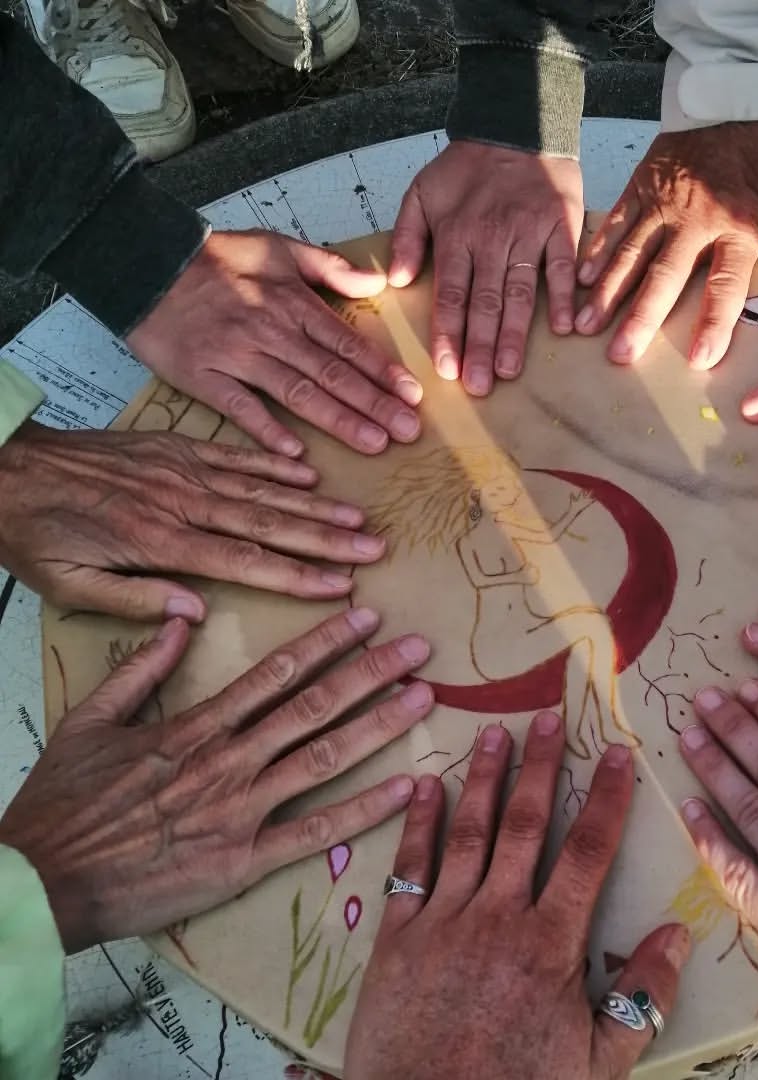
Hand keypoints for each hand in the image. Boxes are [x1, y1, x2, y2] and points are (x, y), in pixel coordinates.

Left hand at [0, 422, 382, 620]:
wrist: (4, 467)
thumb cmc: (35, 534)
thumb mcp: (67, 583)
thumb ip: (133, 600)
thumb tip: (196, 614)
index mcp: (159, 541)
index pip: (244, 562)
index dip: (297, 576)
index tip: (341, 586)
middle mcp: (182, 503)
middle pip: (268, 523)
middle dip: (326, 540)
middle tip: (373, 548)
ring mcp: (183, 470)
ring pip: (261, 489)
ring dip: (314, 506)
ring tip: (358, 517)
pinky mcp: (176, 447)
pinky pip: (236, 455)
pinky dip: (275, 464)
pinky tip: (309, 475)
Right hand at [0, 608, 434, 952]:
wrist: (41, 884)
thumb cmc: (63, 805)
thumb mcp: (90, 721)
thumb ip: (141, 668)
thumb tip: (181, 620)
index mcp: (195, 727)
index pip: (276, 672)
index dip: (326, 641)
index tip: (365, 615)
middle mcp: (229, 760)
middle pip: (314, 706)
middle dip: (371, 671)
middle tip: (419, 647)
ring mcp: (241, 811)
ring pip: (323, 757)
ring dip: (378, 724)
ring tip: (422, 697)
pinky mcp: (243, 861)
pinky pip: (314, 831)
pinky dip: (363, 810)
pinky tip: (405, 787)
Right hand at [127, 231, 422, 456]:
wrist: (141, 262)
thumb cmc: (212, 259)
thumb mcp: (276, 247)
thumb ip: (328, 267)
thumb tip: (376, 281)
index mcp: (291, 304)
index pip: (348, 343)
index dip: (382, 372)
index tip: (412, 396)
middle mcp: (270, 332)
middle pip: (332, 373)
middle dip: (374, 404)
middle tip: (409, 431)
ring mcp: (237, 355)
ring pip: (297, 392)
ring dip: (338, 420)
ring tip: (374, 443)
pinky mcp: (203, 376)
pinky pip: (239, 407)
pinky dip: (266, 429)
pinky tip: (296, 452)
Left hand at [346, 713, 689, 1079]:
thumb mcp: (598, 1066)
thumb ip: (641, 997)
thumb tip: (678, 930)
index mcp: (550, 943)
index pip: (588, 852)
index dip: (605, 797)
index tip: (615, 752)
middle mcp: (497, 917)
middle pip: (525, 825)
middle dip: (540, 766)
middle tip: (548, 715)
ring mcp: (442, 922)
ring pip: (468, 833)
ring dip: (483, 778)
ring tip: (492, 732)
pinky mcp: (396, 938)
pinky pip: (409, 867)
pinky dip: (417, 823)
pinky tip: (422, 785)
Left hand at [389, 141, 583, 395]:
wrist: (518, 122)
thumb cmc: (468, 167)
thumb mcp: (422, 191)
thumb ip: (407, 235)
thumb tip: (395, 280)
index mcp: (457, 234)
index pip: (449, 294)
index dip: (448, 334)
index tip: (446, 369)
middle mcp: (491, 239)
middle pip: (483, 303)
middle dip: (480, 348)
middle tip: (479, 386)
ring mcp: (528, 234)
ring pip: (519, 292)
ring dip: (515, 335)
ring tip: (510, 370)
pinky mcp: (561, 227)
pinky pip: (562, 267)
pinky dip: (562, 296)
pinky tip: (562, 328)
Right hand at [575, 123, 757, 366]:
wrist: (741, 94)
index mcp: (739, 226)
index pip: (725, 285)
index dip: (713, 324)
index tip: (699, 358)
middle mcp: (696, 220)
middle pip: (665, 277)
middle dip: (641, 319)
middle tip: (621, 354)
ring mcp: (664, 203)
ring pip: (631, 254)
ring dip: (608, 293)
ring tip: (587, 325)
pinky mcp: (642, 185)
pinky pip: (616, 222)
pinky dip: (597, 250)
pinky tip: (581, 279)